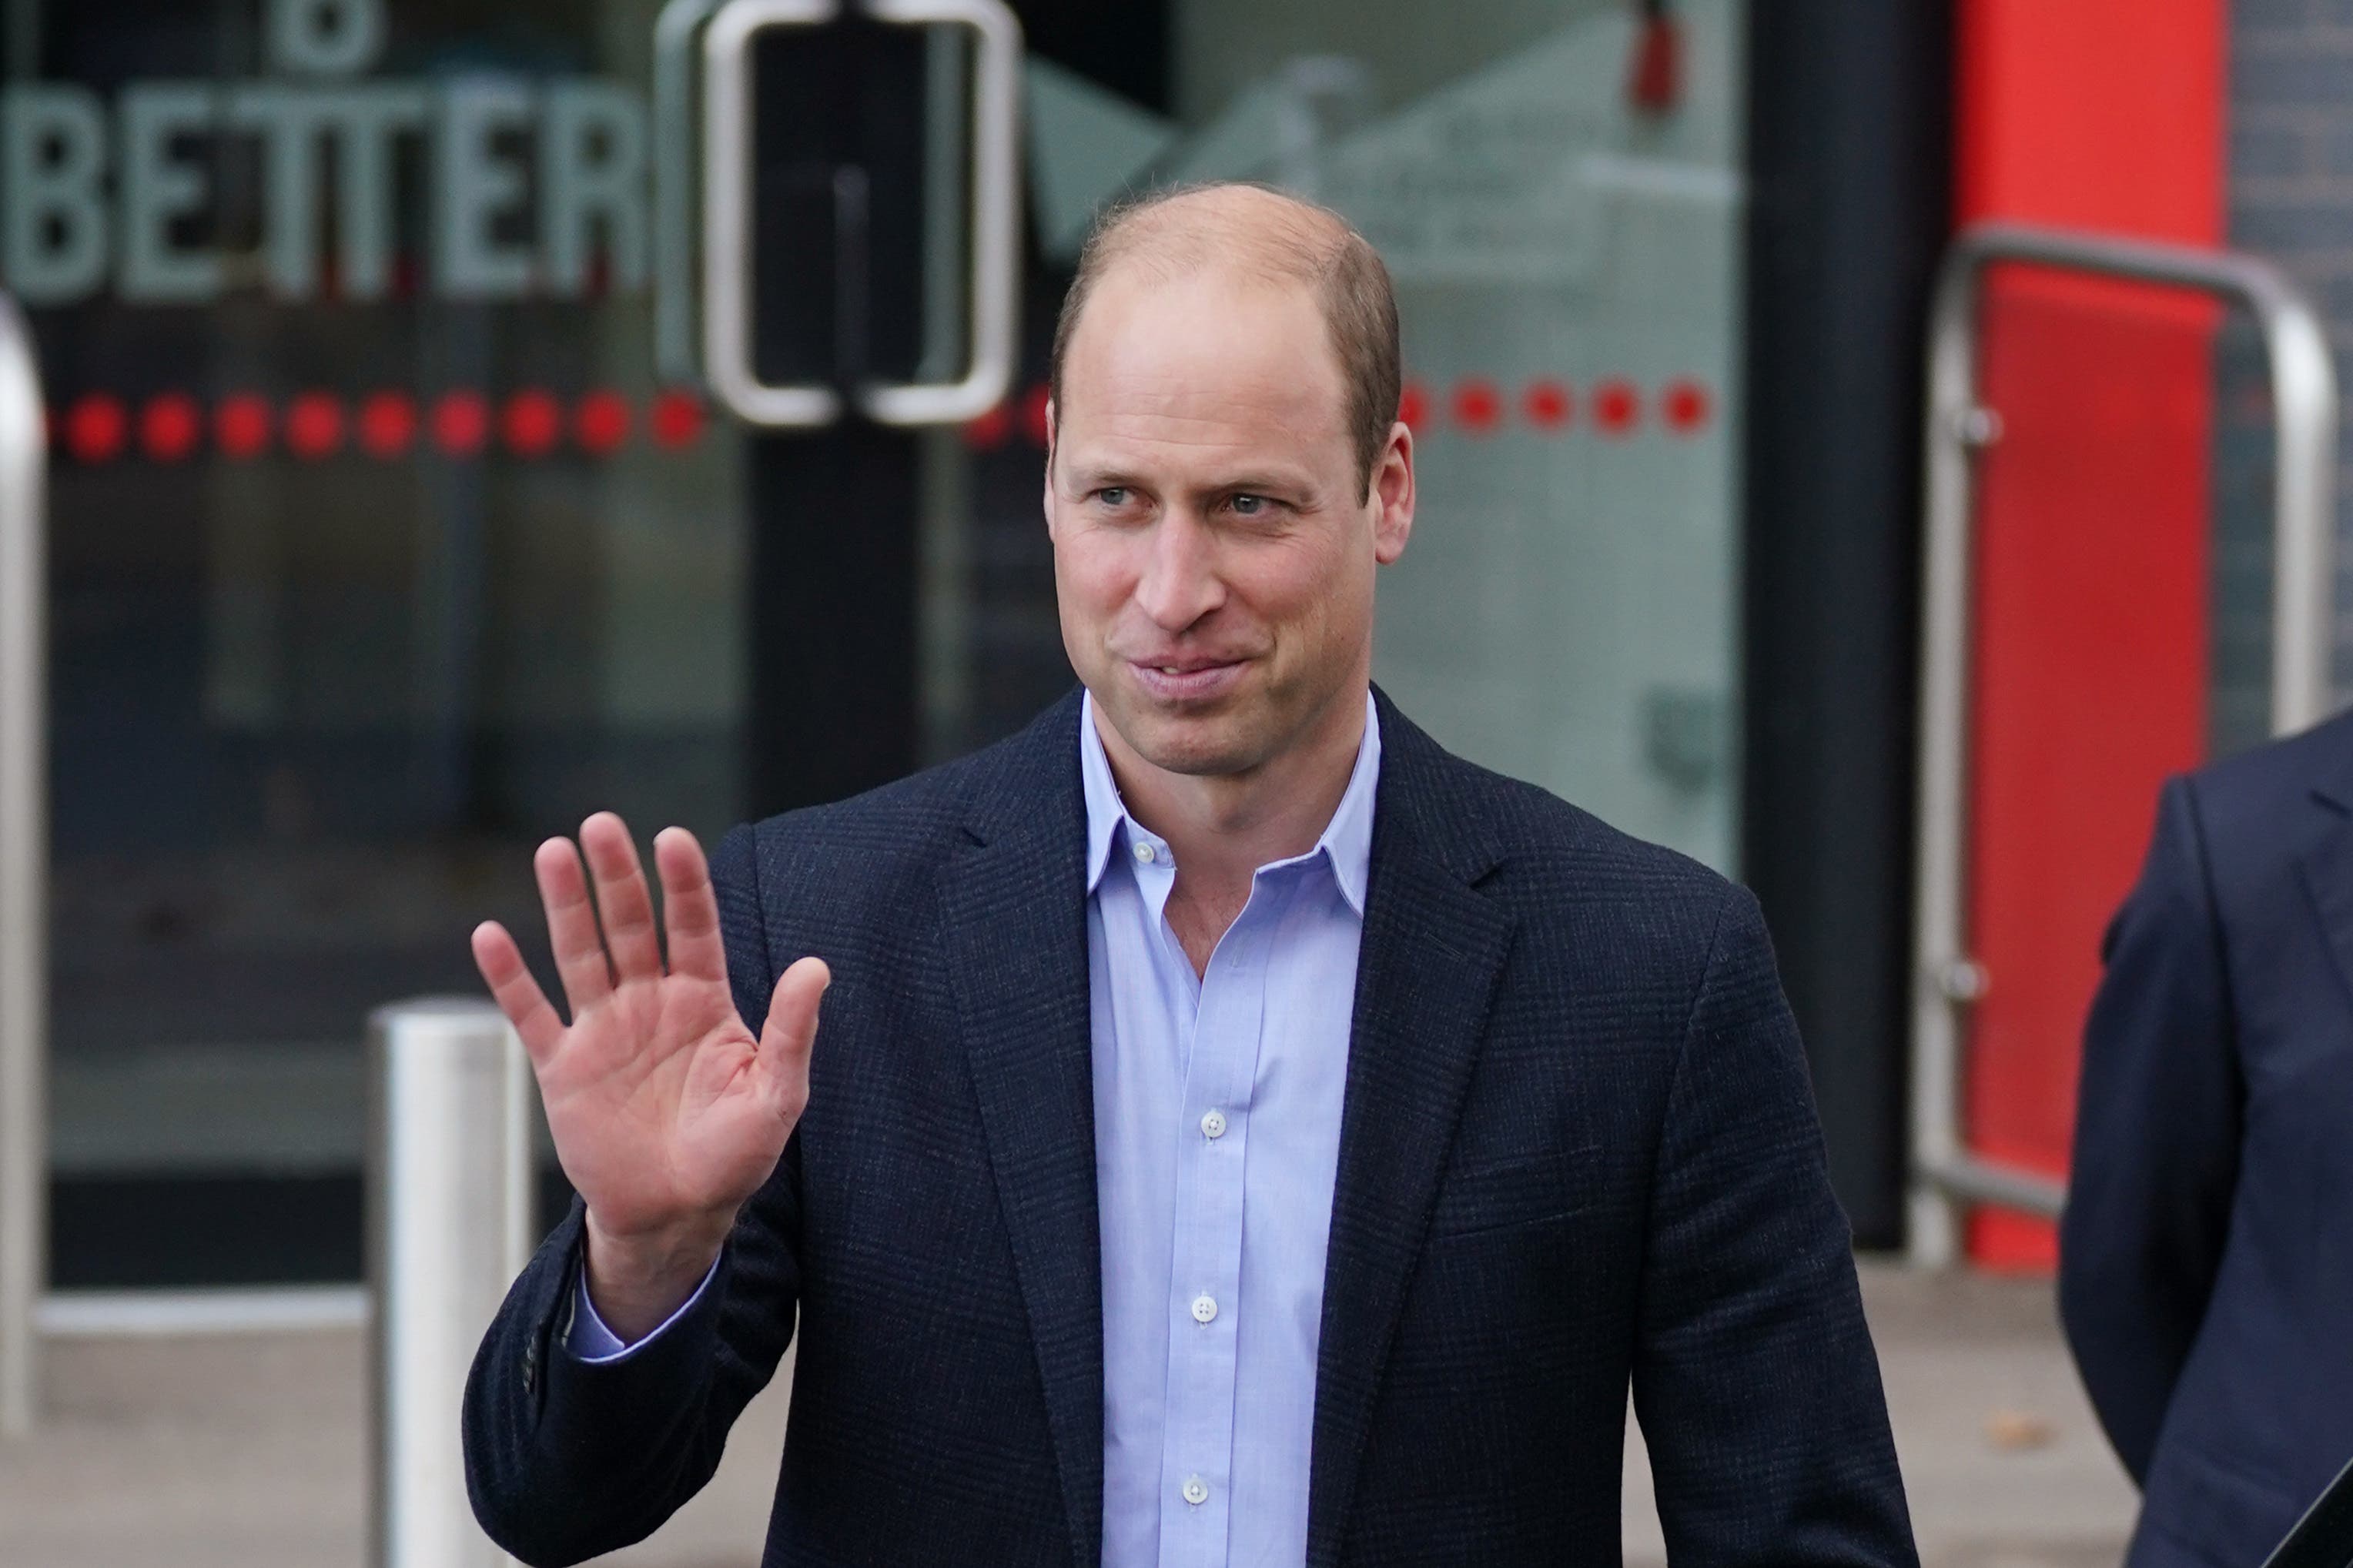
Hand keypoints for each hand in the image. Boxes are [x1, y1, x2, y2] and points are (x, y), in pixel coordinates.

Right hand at [471, 813, 827, 1339]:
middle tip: (602, 825)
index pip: (694, 927)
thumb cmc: (735, 1155)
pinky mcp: (563, 1067)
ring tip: (554, 851)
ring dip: (566, 905)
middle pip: (633, 926)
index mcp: (705, 1001)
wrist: (677, 1213)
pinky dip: (510, 977)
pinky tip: (490, 935)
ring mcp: (604, 1030)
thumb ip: (791, 1029)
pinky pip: (532, 1014)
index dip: (685, 884)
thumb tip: (816, 966)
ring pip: (581, 954)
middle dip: (618, 876)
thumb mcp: (777, 1094)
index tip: (673, 838)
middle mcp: (652, 1003)